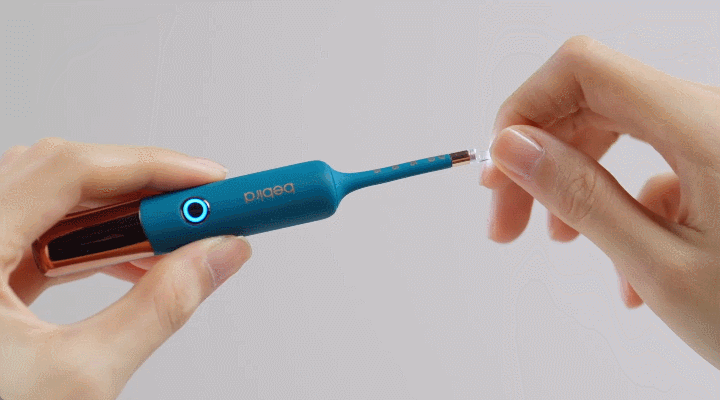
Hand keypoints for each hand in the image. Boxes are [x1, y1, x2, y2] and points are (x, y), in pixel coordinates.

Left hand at [0, 138, 251, 398]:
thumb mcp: (80, 378)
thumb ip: (161, 307)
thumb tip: (220, 255)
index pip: (68, 170)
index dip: (149, 166)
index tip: (210, 183)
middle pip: (62, 177)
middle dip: (142, 187)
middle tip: (204, 208)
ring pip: (53, 205)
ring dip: (123, 216)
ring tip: (179, 240)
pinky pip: (44, 237)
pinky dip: (97, 243)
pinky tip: (137, 261)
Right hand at [481, 36, 719, 369]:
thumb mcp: (662, 268)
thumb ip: (582, 198)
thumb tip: (514, 149)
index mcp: (705, 127)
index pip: (583, 67)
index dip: (525, 108)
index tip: (498, 167)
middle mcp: (714, 117)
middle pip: (595, 100)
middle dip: (540, 157)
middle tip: (508, 220)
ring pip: (622, 133)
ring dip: (577, 184)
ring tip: (559, 242)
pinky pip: (656, 168)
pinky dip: (623, 210)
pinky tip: (626, 269)